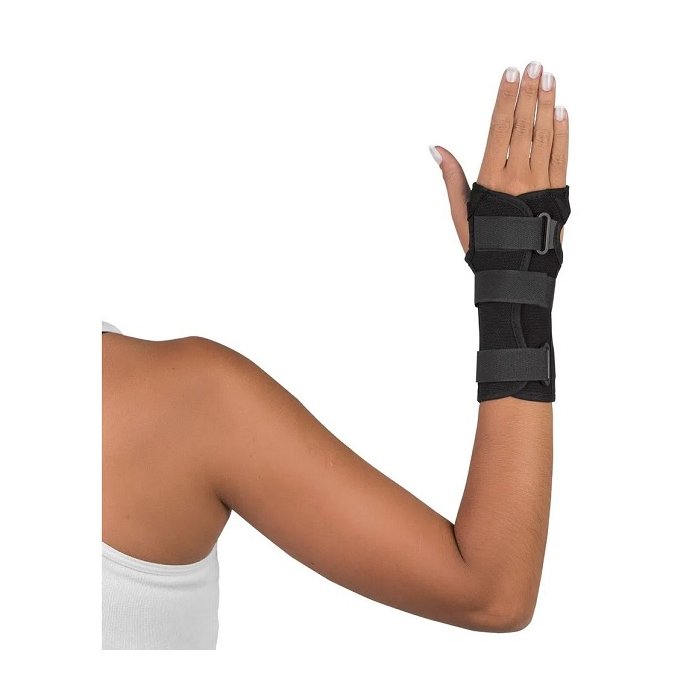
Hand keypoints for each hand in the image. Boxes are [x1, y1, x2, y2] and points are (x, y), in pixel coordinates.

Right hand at [430, 62, 568, 253]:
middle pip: (523, 126)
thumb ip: (452, 178)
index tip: (509, 75)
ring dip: (547, 105)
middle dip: (528, 93)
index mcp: (492, 180)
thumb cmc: (485, 246)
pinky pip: (561, 156)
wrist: (515, 274)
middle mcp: (517, 178)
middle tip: (533, 65)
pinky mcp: (558, 192)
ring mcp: (540, 183)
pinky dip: (562, 133)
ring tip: (548, 78)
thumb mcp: (461, 214)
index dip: (505, 99)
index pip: (499, 129)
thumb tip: (437, 149)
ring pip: (544, 136)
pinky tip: (560, 112)